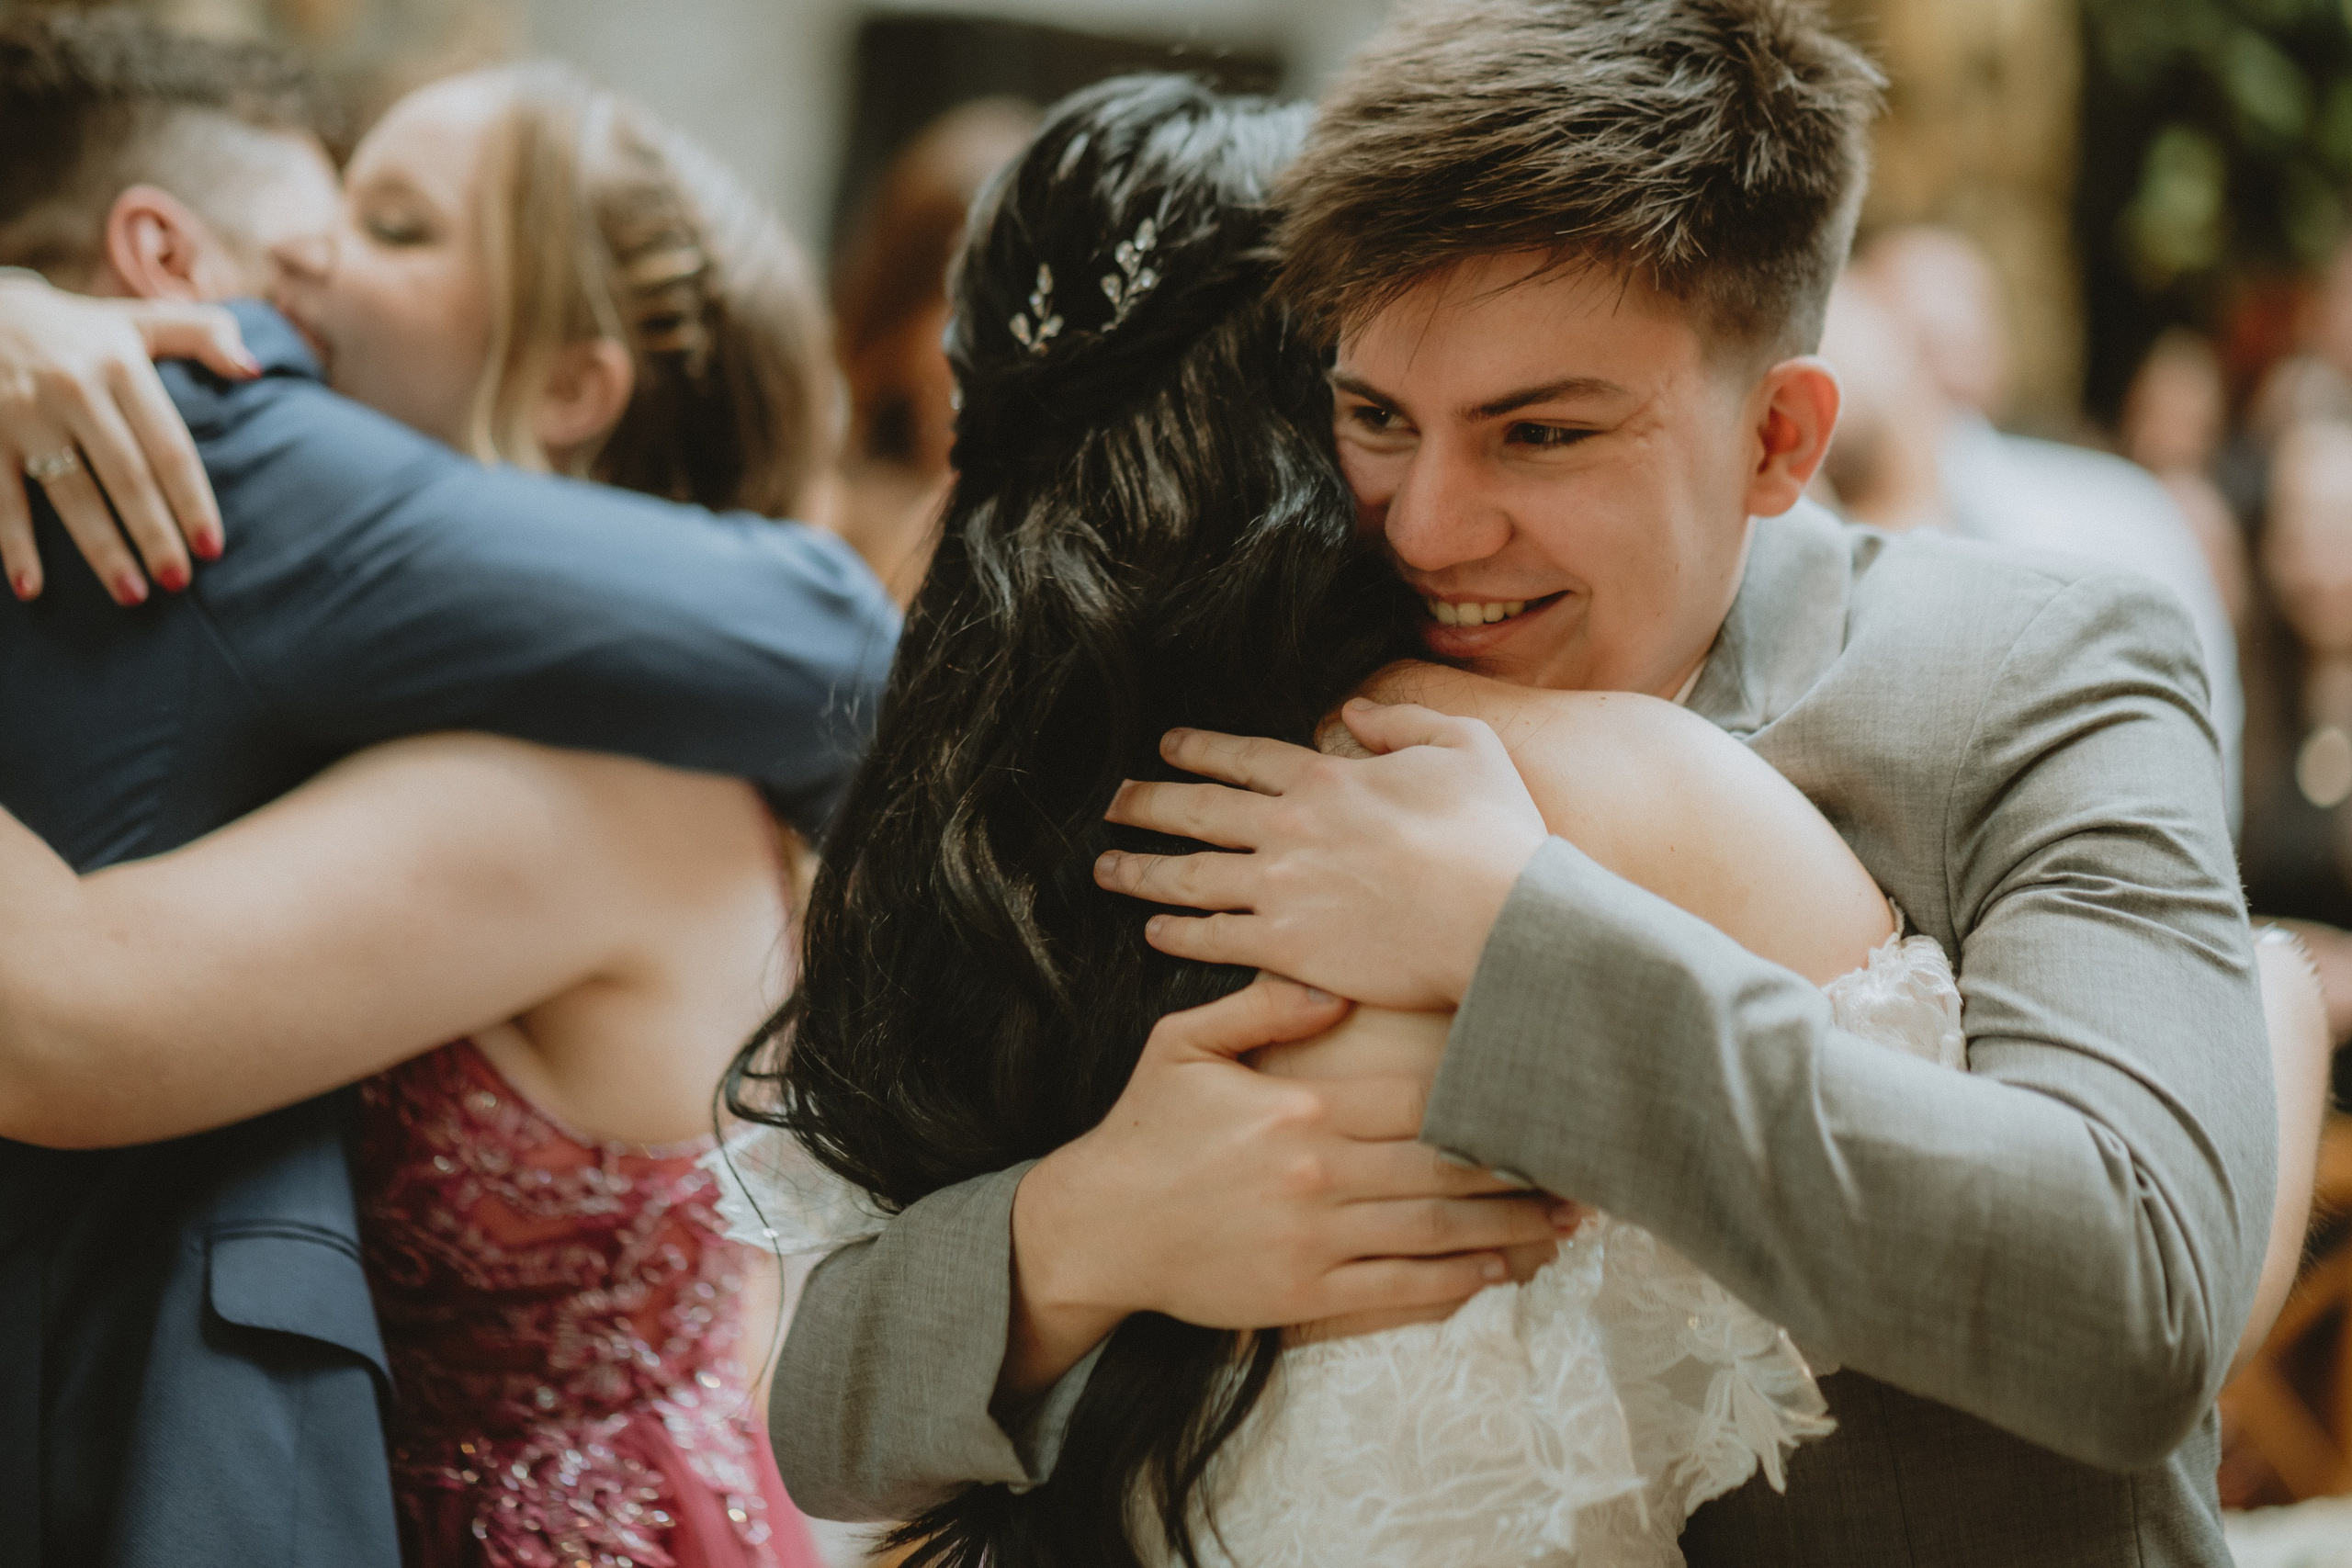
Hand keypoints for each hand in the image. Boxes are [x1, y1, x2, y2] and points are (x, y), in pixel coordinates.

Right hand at [0, 274, 257, 605]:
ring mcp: (23, 411)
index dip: (192, 500)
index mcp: (121, 366)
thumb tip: (253, 370)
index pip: (169, 446)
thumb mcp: (137, 321)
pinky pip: (1, 495)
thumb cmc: (76, 329)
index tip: (212, 548)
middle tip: (178, 582)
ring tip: (132, 594)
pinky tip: (33, 586)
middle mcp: (74, 389)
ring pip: (71, 492)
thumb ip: (202, 335)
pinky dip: (13, 542)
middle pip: (126, 477)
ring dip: (102, 549)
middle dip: (155, 534)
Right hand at [1003, 974, 1568, 1397]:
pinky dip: (1458, 1281)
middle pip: (1446, 1166)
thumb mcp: (1184, 1044)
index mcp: (1299, 1107)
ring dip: (1511, 1228)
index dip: (1488, 1096)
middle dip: (1522, 1169)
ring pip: (1436, 1231)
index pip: (1419, 1097)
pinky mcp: (1305, 1294)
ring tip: (1568, 1223)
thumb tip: (1335, 988)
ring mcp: (1315, 1239)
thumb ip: (1263, 1009)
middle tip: (1586, 1166)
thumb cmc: (1143, 1128)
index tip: (1540, 1089)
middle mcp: (1318, 1173)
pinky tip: (1501, 1271)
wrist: (1097, 1227)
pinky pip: (1399, 1288)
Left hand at [1095, 700, 1549, 1008]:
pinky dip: (1177, 932)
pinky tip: (1153, 929)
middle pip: (1196, 811)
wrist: (1503, 922)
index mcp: (1326, 779)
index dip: (1198, 750)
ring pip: (1188, 875)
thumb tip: (1352, 711)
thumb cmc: (1496, 836)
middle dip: (1145, 804)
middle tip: (1112, 803)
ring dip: (1139, 870)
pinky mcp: (1287, 947)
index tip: (1166, 747)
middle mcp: (1288, 829)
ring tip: (1105, 869)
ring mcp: (1281, 890)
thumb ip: (1403, 720)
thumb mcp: (1466, 746)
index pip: (1242, 757)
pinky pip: (1213, 937)